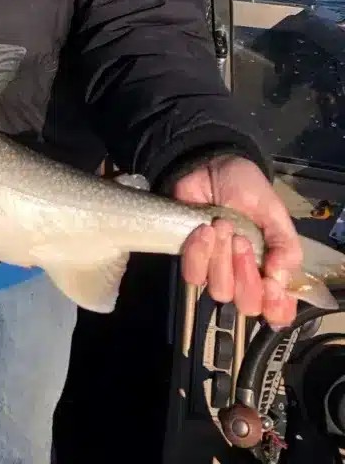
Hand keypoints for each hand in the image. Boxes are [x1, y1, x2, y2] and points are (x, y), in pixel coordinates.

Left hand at [174, 155, 302, 327]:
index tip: (271, 286)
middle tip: (242, 241)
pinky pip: (193, 274)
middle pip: (246, 304)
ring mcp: (216, 269)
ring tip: (223, 226)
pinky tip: (205, 229)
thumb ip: (284, 245)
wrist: (213, 167)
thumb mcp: (273, 212)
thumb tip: (281, 279)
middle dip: (245, 274)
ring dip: (221, 258)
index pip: (278, 310)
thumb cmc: (247, 190)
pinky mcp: (192, 259)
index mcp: (271, 269)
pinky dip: (199, 253)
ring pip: (219, 290)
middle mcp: (244, 276)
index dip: (276, 307)